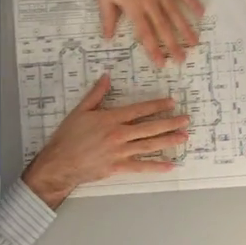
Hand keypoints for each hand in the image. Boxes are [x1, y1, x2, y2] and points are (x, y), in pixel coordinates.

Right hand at [23, 75, 189, 207]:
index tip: (171, 103)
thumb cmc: (68, 137)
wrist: (60, 162)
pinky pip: (141, 167)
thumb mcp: (80, 111)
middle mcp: (119, 134)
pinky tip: (170, 165)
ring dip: (168, 140)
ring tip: (183, 137)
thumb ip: (96, 94)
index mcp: (110, 119)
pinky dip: (156, 167)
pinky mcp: (118, 167)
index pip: (139, 110)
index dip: (157, 106)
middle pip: (149, 127)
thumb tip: (106, 76)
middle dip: (170, 123)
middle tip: (186, 120)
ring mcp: (120, 152)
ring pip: (149, 145)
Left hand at [96, 0, 202, 65]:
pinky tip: (201, 12)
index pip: (145, 33)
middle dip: (173, 45)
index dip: (153, 49)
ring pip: (176, 12)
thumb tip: (108, 38)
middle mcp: (150, 1)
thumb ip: (108, 17)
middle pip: (164, 27)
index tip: (161, 63)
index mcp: (134, 7)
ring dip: (186, 28)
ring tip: (194, 42)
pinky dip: (191, 1)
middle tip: (182, 59)